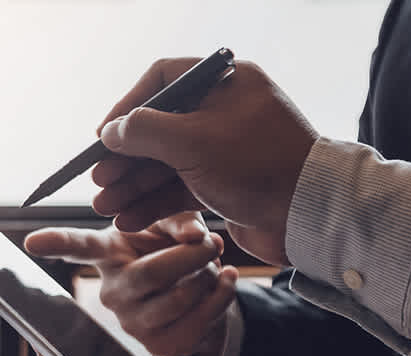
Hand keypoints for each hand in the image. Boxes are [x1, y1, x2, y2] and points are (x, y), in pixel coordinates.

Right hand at [25, 212, 237, 355]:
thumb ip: (181, 219)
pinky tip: (226, 280)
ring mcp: (131, 324)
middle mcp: (110, 292)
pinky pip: (198, 323)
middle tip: (214, 241)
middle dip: (191, 256)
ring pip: (179, 299)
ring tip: (213, 264)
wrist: (194, 287)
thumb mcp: (172, 223)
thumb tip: (196, 237)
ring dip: (209, 277)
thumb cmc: (172, 247)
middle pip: (150, 274)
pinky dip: (222, 297)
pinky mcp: (159, 346)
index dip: (55, 243)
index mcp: (106, 254)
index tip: (31, 242)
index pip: (77, 247)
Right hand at [91, 57, 317, 265]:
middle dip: (124, 159)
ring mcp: (224, 149)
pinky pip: (180, 188)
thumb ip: (143, 131)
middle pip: (158, 128)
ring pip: (165, 163)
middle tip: (99, 180)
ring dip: (132, 186)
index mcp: (223, 83)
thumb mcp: (192, 141)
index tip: (103, 136)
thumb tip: (111, 131)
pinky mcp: (225, 183)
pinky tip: (129, 220)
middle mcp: (223, 111)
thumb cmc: (258, 166)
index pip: (160, 81)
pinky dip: (154, 203)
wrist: (311, 215)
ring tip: (104, 207)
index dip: (126, 108)